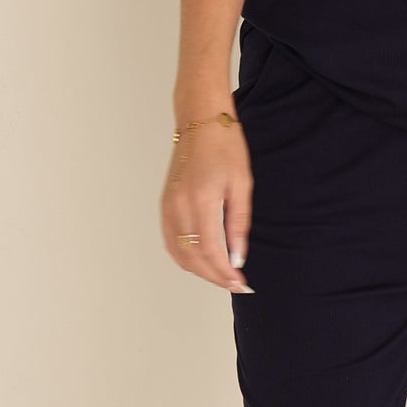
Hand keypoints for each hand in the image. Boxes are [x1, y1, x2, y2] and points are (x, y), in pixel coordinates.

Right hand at [160, 118, 255, 293]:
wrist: (200, 121)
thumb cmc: (225, 146)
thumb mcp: (242, 184)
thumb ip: (238, 223)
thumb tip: (237, 257)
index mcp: (201, 200)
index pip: (212, 251)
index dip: (226, 273)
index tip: (241, 283)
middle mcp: (179, 207)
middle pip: (194, 258)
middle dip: (215, 277)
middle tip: (236, 284)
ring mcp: (168, 206)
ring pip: (179, 253)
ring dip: (200, 270)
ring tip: (221, 275)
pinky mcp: (164, 204)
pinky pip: (170, 241)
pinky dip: (185, 257)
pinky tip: (202, 260)